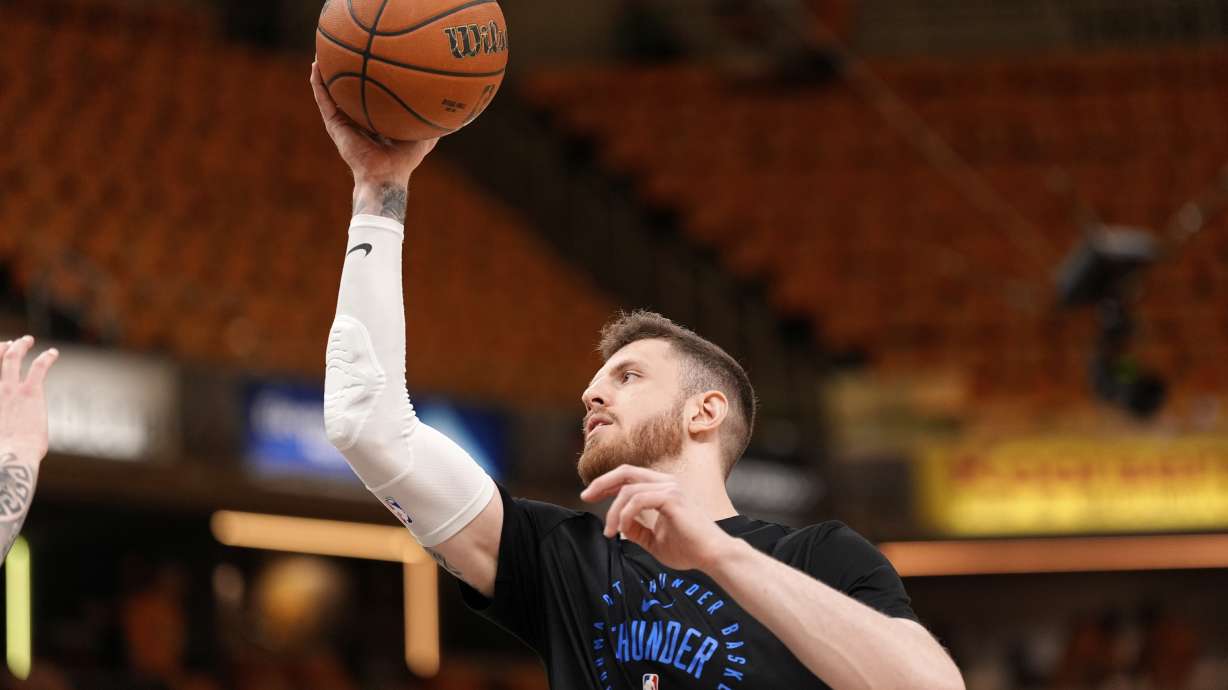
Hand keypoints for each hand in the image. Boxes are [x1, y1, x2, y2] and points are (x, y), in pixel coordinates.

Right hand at [0, 336, 58, 462]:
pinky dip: (46, 358)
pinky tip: (54, 353)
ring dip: (20, 346)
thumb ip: (6, 425)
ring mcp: (10, 390)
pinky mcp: (30, 392)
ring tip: (28, 339)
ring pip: (12, 358)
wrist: (11, 457)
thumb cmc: (4, 453)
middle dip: (3, 349)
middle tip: (12, 343)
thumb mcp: (2, 432)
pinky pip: (38, 367)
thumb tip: (10, 430)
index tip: (0, 354)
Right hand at [309, 61, 437, 186]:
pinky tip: (316, 66)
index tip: (371, 62)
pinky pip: (324, 100)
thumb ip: (430, 122)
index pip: (370, 98)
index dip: (369, 82)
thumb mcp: (422, 137)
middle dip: (346, 73)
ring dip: (326, 73)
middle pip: (349, 92)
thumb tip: (448, 108)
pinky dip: (318, 83)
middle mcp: (357, 120)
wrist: (385, 175)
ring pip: (331, 93)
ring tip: (323, 52)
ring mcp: (344, 122)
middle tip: (345, 51)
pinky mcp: (334, 125)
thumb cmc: (404, 160)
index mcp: (375, 122)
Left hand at [580, 465, 735, 571]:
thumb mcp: (653, 540)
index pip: (629, 476)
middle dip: (602, 483)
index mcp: (663, 488)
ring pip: (628, 490)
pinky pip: (638, 500)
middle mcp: (666, 483)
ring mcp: (670, 488)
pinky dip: (625, 514)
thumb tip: (618, 526)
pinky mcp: (672, 499)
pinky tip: (622, 529)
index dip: (606, 482)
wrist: (712, 556)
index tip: (589, 495)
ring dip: (613, 512)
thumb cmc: (688, 549)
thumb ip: (636, 530)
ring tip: (610, 532)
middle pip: (625, 472)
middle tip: (585, 496)